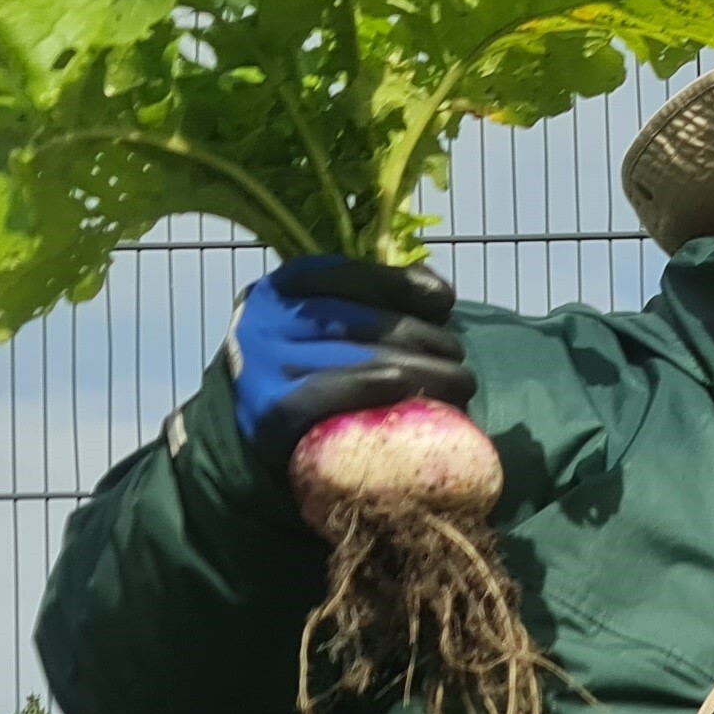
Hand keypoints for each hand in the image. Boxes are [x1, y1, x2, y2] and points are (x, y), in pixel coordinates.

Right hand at [227, 254, 474, 469]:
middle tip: (460, 361)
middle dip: (423, 338)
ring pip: (356, 357)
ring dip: (420, 371)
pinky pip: (326, 393)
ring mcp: (263, 363)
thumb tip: (436, 290)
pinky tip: (403, 388)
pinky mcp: (268, 410)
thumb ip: (376, 302)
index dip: (400, 284)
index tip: (445, 300)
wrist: (253, 438)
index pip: (348, 274)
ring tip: (460, 385)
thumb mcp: (334, 325)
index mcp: (285, 286)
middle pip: (361, 320)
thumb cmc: (314, 374)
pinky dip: (369, 387)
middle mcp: (268, 318)